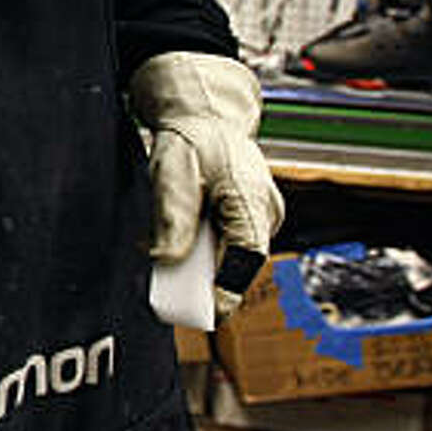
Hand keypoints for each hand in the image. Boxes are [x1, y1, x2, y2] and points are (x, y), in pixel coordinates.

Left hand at [128, 51, 284, 321]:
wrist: (206, 117)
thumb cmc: (192, 138)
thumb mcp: (173, 172)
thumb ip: (172, 217)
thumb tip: (166, 260)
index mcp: (254, 200)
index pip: (248, 256)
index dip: (227, 288)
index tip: (206, 312)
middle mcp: (265, 214)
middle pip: (238, 263)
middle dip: (203, 280)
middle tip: (169, 297)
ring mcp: (259, 219)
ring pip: (229, 257)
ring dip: (198, 265)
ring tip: (166, 268)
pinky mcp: (245, 221)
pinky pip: (223, 246)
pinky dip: (199, 251)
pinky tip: (176, 248)